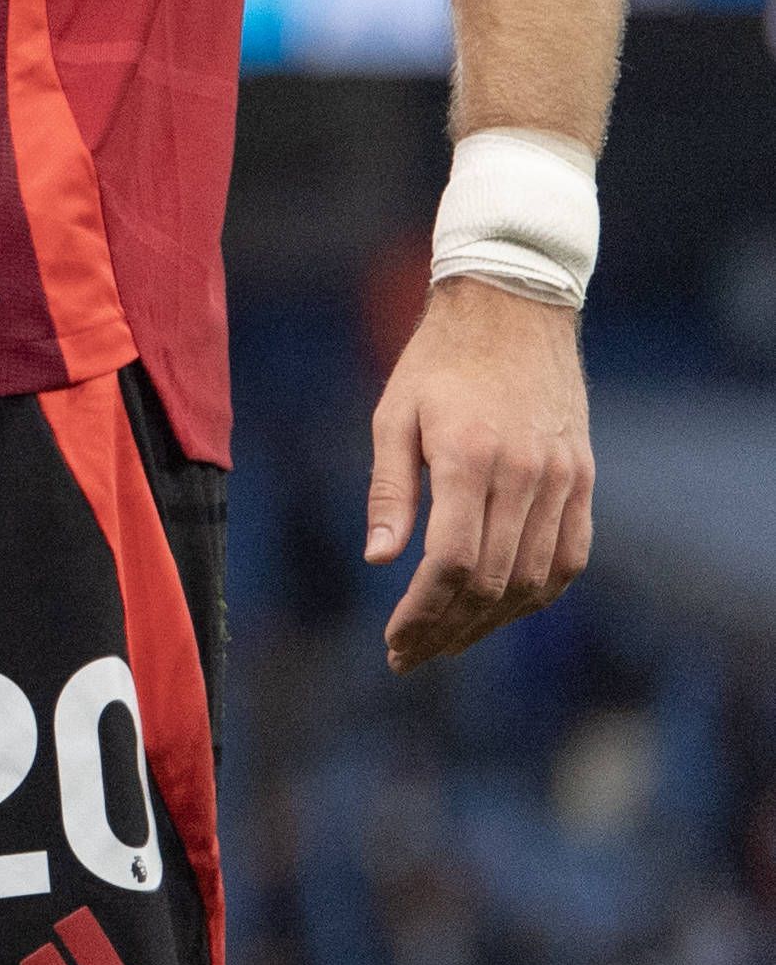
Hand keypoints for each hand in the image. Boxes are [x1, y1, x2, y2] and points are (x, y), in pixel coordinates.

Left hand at [367, 271, 593, 669]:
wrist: (512, 309)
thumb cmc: (437, 361)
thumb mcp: (393, 414)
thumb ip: (389, 490)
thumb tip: (381, 560)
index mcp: (469, 456)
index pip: (454, 561)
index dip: (424, 611)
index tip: (395, 640)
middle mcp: (525, 474)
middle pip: (494, 580)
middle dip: (449, 628)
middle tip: (410, 654)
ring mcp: (563, 479)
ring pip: (536, 579)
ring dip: (492, 621)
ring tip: (447, 640)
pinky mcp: (584, 480)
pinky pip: (570, 557)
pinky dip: (537, 592)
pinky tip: (501, 609)